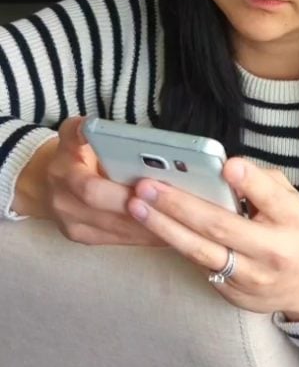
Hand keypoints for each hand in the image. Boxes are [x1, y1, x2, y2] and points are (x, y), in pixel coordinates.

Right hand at [15, 115, 165, 247]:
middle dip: (144, 212)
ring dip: (150, 227)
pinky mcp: (86, 238)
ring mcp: (74, 226)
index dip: (121, 194)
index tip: (149, 189)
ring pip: (118, 232)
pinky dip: (145, 236)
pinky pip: (119, 240)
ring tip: (180, 220)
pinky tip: (168, 230)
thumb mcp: (73, 134)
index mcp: (64, 175)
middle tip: (174, 207)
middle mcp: (65, 204)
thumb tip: (92, 125)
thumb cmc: (73, 153)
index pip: (91, 189)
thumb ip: (83, 130)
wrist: (49, 182)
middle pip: (110, 215)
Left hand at [127, 158, 298, 320]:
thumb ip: (263, 183)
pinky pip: (198, 264)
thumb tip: (224, 170)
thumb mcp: (291, 200)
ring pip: (200, 251)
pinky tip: (151, 225)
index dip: (250, 182)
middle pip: (221, 226)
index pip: (271, 199)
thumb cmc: (291, 231)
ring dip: (164, 227)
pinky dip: (174, 243)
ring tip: (137, 206)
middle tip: (148, 186)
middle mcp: (271, 250)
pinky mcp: (231, 292)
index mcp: (290, 220)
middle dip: (180, 204)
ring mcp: (249, 275)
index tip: (228, 166)